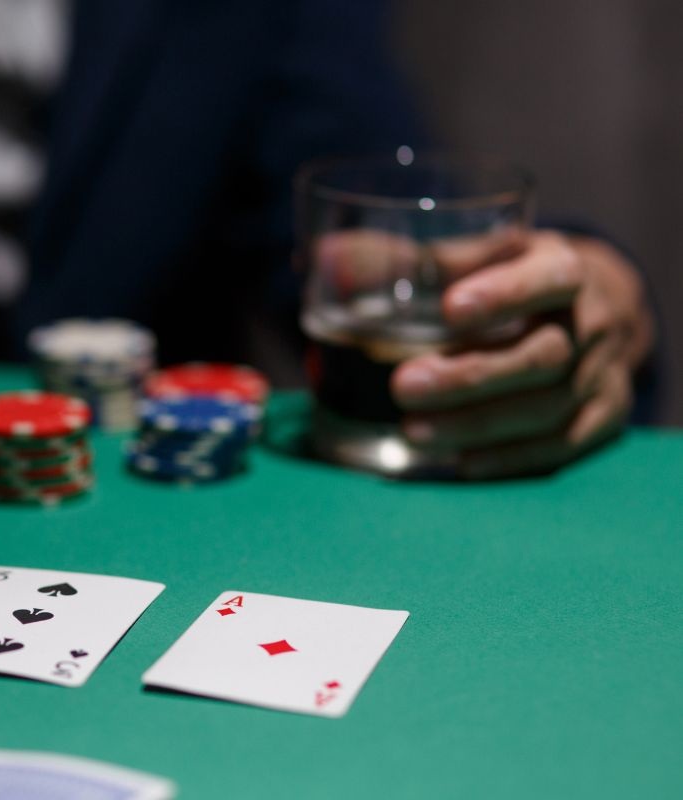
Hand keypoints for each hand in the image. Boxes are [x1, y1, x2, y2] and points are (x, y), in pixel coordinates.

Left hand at [391, 230, 654, 477]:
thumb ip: (419, 260)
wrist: (592, 309)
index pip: (549, 279)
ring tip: (413, 432)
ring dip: (478, 424)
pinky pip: (564, 444)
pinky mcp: (606, 416)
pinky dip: (512, 457)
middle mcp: (593, 322)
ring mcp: (603, 373)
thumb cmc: (514, 277)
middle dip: (470, 376)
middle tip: (401, 386)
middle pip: (541, 356)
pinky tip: (461, 462)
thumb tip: (331, 258)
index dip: (505, 294)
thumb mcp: (482, 255)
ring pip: (549, 407)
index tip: (451, 308)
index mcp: (564, 269)